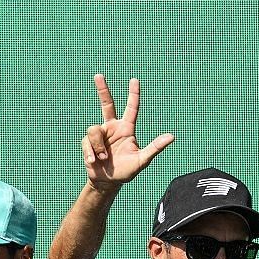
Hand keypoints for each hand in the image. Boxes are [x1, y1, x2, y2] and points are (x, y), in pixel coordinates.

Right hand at [82, 74, 173, 190]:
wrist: (107, 182)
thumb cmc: (126, 171)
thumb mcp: (142, 160)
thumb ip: (155, 147)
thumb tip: (172, 136)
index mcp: (126, 129)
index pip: (131, 108)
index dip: (133, 94)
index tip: (134, 80)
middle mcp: (112, 127)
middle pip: (107, 104)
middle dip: (102, 89)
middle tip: (98, 75)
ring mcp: (100, 134)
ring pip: (94, 129)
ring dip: (99, 146)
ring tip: (104, 158)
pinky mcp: (88, 142)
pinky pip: (87, 142)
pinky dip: (91, 152)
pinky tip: (94, 161)